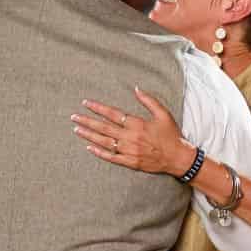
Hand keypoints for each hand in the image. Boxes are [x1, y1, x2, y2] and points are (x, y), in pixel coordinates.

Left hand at [72, 89, 188, 175]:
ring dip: (89, 135)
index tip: (86, 103)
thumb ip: (149, 101)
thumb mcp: (163, 114)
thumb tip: (136, 88)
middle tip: (73, 117)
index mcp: (137, 124)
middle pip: (104, 127)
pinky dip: (99, 153)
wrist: (177, 158)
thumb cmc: (171, 135)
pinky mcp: (129, 162)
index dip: (98, 108)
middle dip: (87, 121)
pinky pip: (110, 157)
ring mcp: (128, 151)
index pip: (112, 114)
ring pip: (104, 142)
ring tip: (77, 129)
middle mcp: (130, 137)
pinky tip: (89, 147)